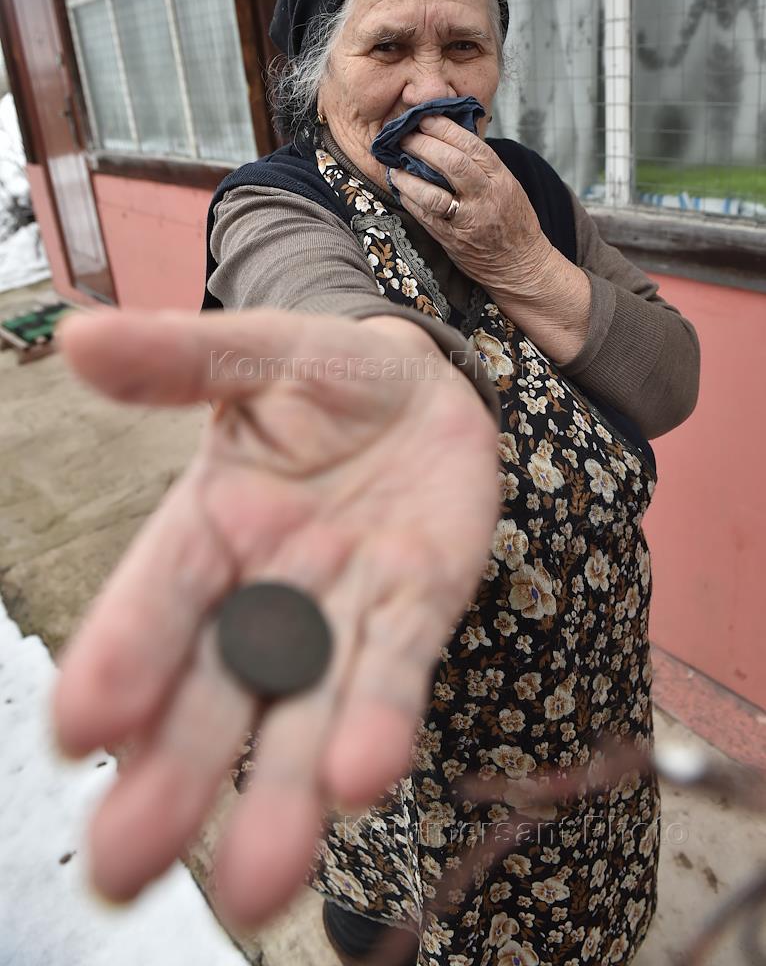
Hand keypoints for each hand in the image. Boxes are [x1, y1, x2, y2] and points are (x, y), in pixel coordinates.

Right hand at [51, 307, 499, 928]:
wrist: (423, 389)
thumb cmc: (328, 373)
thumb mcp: (259, 353)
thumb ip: (182, 358)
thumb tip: (80, 336)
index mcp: (210, 524)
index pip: (160, 594)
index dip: (125, 651)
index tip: (82, 725)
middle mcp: (265, 586)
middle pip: (217, 683)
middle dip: (176, 770)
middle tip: (126, 866)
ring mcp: (343, 607)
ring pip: (305, 707)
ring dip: (279, 792)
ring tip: (252, 882)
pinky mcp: (417, 611)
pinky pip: (396, 669)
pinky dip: (378, 722)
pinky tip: (358, 780)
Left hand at [391, 114, 551, 298]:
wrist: (519, 264)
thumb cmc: (513, 220)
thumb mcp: (507, 185)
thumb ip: (481, 165)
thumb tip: (447, 137)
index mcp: (501, 179)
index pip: (472, 147)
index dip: (445, 129)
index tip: (425, 118)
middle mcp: (486, 198)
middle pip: (452, 164)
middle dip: (424, 146)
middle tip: (404, 137)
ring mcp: (468, 221)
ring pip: (434, 194)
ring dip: (409, 177)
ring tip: (395, 165)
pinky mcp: (452, 240)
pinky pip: (426, 217)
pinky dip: (409, 200)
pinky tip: (400, 188)